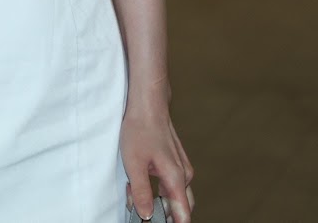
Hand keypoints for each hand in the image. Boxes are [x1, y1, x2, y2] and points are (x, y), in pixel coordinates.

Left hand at [122, 97, 194, 221]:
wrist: (147, 105)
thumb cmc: (140, 129)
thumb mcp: (134, 164)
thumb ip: (142, 192)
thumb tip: (147, 215)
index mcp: (176, 178)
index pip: (183, 215)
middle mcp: (184, 175)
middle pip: (180, 207)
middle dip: (163, 215)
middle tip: (141, 211)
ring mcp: (182, 168)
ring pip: (173, 195)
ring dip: (156, 201)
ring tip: (133, 192)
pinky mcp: (176, 162)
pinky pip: (170, 184)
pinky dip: (157, 188)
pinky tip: (138, 181)